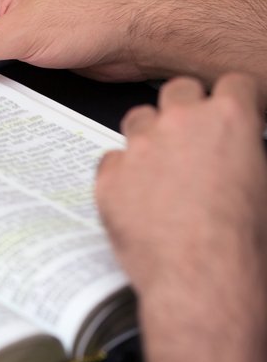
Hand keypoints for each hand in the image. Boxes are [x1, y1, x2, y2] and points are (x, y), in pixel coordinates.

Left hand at [95, 74, 266, 361]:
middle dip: (187, 108)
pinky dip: (124, 173)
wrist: (201, 278)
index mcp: (228, 119)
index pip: (232, 83)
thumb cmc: (241, 241)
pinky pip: (113, 160)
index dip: (233, 99)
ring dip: (150, 135)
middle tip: (193, 136)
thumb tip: (241, 152)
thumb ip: (247, 150)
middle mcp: (179, 123)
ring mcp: (139, 146)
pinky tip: (140, 196)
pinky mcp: (109, 175)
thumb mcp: (263, 182)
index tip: (231, 111)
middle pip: (178, 90)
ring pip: (138, 118)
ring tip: (163, 167)